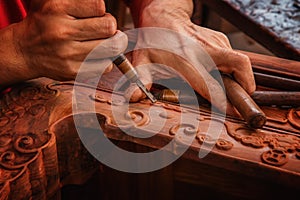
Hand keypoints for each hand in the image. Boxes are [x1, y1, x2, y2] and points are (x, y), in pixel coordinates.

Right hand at [9, 0, 126, 81]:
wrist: (25, 51)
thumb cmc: (45, 23)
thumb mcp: (56, 1)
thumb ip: (81, 1)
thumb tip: (104, 10)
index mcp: (57, 8)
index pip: (99, 6)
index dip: (101, 11)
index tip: (95, 16)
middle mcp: (62, 31)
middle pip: (109, 28)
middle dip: (110, 27)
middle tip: (103, 29)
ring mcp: (68, 54)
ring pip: (112, 48)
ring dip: (112, 45)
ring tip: (101, 42)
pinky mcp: (73, 71)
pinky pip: (106, 66)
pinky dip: (105, 60)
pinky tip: (94, 56)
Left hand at [126, 0, 254, 113]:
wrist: (163, 16)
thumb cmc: (153, 40)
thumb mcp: (142, 60)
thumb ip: (141, 80)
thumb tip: (133, 97)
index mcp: (185, 59)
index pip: (209, 83)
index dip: (223, 100)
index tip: (231, 111)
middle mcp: (204, 50)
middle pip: (238, 65)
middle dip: (245, 86)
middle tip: (242, 102)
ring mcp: (215, 42)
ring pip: (240, 62)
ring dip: (242, 78)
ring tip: (235, 92)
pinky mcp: (220, 39)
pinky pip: (234, 57)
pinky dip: (234, 70)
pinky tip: (222, 76)